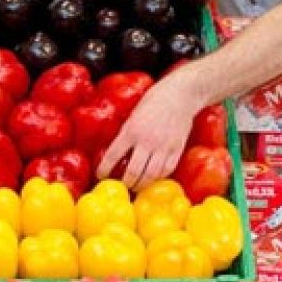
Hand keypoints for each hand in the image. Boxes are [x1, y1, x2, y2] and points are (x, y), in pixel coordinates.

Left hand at [97, 74, 198, 189]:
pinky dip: (159, 177)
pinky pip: (167, 169)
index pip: (112, 155)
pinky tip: (154, 178)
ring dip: (142, 184)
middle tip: (123, 185)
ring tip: (137, 185)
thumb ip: (126, 133)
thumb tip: (116, 151)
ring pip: (151, 174)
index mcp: (131, 130)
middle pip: (134, 171)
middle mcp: (146, 140)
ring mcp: (163, 146)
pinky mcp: (177, 148)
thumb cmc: (154, 101)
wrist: (180, 95)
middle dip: (127, 182)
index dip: (104, 169)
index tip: (100, 176)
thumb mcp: (133, 115)